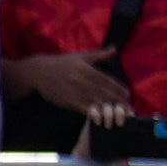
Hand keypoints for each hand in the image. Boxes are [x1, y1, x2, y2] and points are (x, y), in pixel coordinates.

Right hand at [12, 49, 130, 120]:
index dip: (117, 88)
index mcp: (84, 68)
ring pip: (93, 101)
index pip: (105, 80)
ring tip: (119, 113)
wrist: (39, 72)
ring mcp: (72, 91)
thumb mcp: (80, 56)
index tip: (127, 94)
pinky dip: (93, 112)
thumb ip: (98, 55)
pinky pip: (82, 107)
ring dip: (107, 108)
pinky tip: (102, 116)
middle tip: (127, 107)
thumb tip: (114, 49)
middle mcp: (79, 80)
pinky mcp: (66, 100)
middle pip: (101, 92)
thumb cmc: (61, 63)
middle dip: (116, 100)